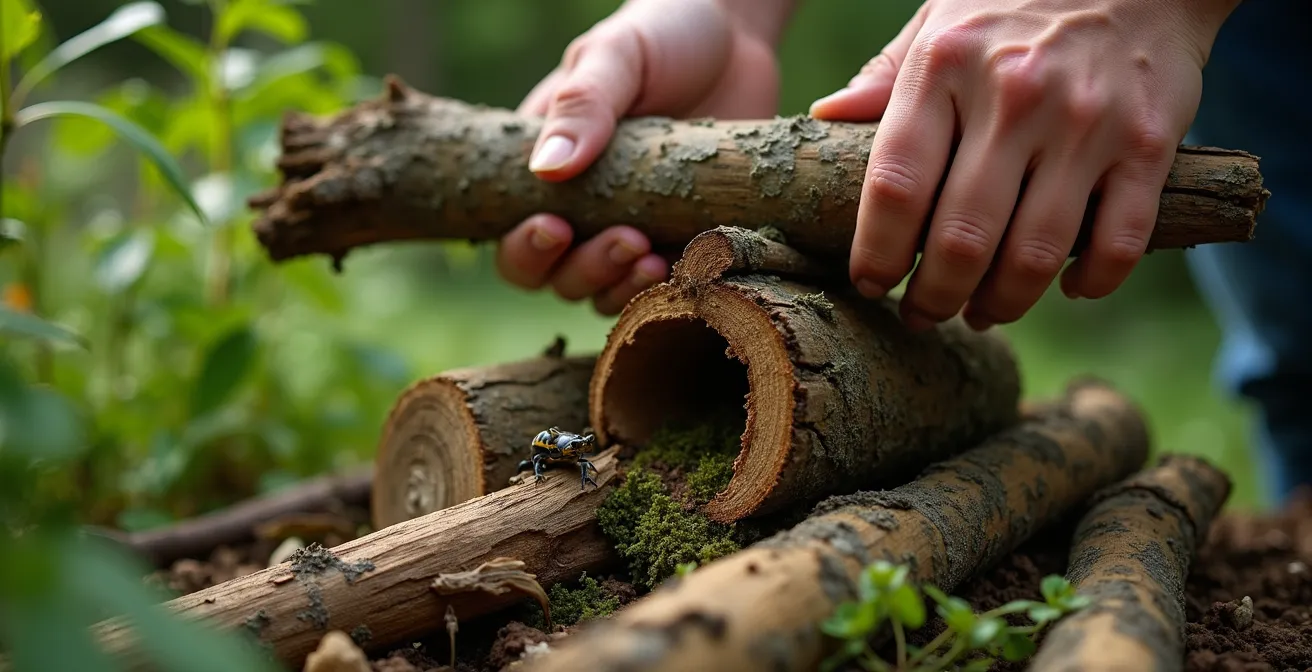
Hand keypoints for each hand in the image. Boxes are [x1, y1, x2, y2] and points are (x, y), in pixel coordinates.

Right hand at [497, 0, 788, 315]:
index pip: (511, 234)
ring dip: (624, 286)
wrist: (739, 37)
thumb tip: (545, 170)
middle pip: (555, 277)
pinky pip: (666, 288)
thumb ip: (582, 105)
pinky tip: (692, 265)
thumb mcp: (616, 55)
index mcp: (548, 169)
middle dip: (583, 271)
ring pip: (605, 292)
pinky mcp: (683, 238)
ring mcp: (634, 227)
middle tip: (627, 239)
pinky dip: (671, 290)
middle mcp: (584, 208)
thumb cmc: (663, 34)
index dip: (525, 249)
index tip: (556, 228)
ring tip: (654, 256)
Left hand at [810, 0, 1239, 330]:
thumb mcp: (939, 20)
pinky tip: (1066, 287)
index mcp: (947, 67)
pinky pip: (1118, 241)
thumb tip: (824, 117)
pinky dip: (1090, 282)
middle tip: (923, 313)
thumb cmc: (1016, 1)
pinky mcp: (1148, 144)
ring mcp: (1086, 123)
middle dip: (934, 296)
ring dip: (1002, 302)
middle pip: (961, 237)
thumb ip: (885, 77)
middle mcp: (1015, 96)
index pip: (896, 186)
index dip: (877, 252)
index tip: (870, 283)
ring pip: (1034, 253)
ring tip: (982, 312)